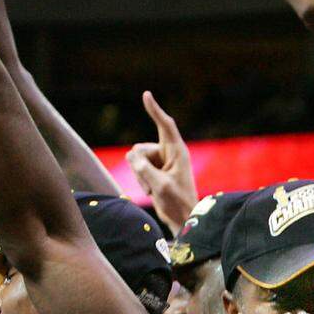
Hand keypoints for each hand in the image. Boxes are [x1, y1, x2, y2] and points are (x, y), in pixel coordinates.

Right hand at [126, 91, 197, 232]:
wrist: (183, 218)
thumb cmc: (177, 202)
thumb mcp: (160, 185)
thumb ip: (144, 169)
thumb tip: (131, 156)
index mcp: (177, 151)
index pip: (165, 125)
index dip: (155, 110)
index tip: (146, 95)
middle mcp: (169, 153)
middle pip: (141, 148)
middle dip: (139, 166)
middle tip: (151, 185)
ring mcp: (161, 162)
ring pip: (136, 159)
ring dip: (140, 176)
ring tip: (153, 190)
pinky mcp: (155, 170)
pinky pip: (137, 168)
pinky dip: (140, 180)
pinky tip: (151, 192)